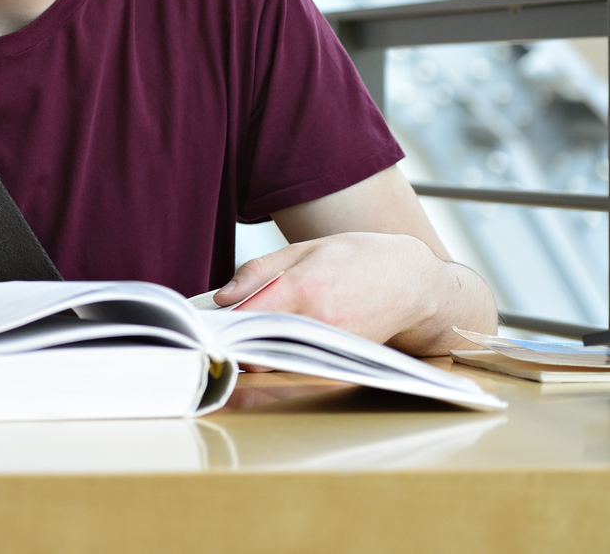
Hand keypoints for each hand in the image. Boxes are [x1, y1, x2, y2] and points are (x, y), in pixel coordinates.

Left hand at [213, 232, 447, 348]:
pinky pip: (301, 368)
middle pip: (257, 348)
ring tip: (247, 338)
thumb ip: (259, 272)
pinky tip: (277, 345)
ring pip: (277, 363)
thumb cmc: (358, 258)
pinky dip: (283, 361)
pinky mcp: (343, 361)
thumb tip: (222, 298)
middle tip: (219, 336)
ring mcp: (332, 346)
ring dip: (257, 355)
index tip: (205, 324)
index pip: (245, 319)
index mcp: (302, 289)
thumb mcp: (304, 250)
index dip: (220, 325)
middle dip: (235, 344)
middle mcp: (317, 322)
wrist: (413, 284)